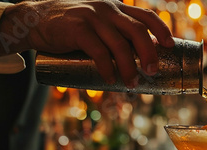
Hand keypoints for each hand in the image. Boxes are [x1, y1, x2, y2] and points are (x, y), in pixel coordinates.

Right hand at [0, 0, 173, 87]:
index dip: (161, 30)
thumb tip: (138, 64)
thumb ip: (115, 35)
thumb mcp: (98, 24)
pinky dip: (106, 68)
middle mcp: (108, 9)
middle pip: (138, 30)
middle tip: (153, 71)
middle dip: (149, 53)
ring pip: (119, 44)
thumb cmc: (73, 28)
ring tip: (132, 84)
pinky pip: (98, 51)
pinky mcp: (77, 29)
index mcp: (117, 8)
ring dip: (129, 67)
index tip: (170, 46)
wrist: (35, 19)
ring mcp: (92, 17)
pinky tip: (110, 79)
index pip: (146, 16)